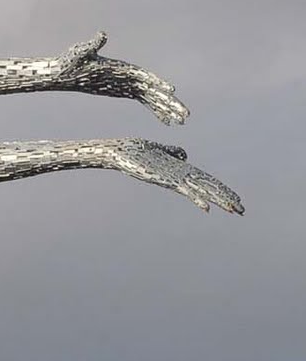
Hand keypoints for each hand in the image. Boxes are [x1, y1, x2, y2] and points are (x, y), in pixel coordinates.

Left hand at [57, 33, 188, 125]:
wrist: (63, 70)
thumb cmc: (69, 63)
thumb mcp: (80, 55)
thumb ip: (91, 46)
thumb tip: (102, 35)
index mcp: (121, 70)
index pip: (144, 78)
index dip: (158, 84)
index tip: (171, 92)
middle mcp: (129, 76)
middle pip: (154, 89)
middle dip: (170, 102)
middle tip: (185, 116)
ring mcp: (128, 83)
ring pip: (153, 97)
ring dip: (167, 109)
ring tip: (182, 122)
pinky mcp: (125, 90)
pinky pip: (145, 101)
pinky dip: (156, 110)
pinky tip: (166, 122)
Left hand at [111, 139, 243, 213]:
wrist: (118, 153)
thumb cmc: (137, 152)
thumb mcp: (160, 149)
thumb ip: (174, 152)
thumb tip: (185, 155)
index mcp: (180, 172)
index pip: (207, 182)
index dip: (222, 190)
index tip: (236, 200)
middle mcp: (179, 178)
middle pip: (208, 189)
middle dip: (225, 199)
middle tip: (241, 211)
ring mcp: (172, 180)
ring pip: (200, 192)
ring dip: (217, 201)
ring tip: (232, 210)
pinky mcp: (163, 180)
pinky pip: (184, 191)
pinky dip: (195, 198)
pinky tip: (206, 208)